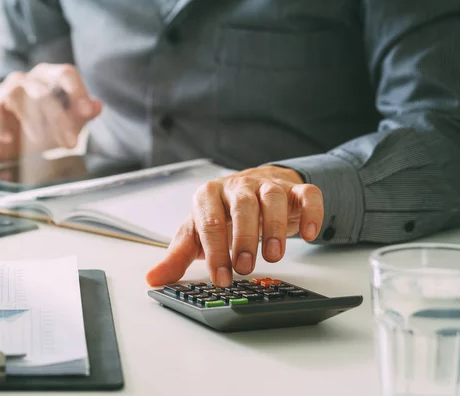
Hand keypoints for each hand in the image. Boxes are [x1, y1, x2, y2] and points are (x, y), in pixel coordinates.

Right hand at [0, 63, 101, 161]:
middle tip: (70, 143)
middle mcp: (27, 80)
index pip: (65, 73)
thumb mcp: (68, 124)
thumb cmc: (44, 128)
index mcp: (49, 78)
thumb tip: (97, 106)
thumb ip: (81, 114)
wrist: (11, 146)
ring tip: (40, 141)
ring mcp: (4, 92)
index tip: (86, 112)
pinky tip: (9, 138)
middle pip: (43, 90)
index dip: (77, 91)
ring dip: (31, 118)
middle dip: (59, 118)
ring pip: (17, 95)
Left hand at [146, 166, 323, 286]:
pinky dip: (311, 212)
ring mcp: (267, 185)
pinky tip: (309, 235)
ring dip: (274, 227)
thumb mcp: (196, 234)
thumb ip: (177, 256)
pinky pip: (307, 194)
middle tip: (245, 267)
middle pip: (241, 206)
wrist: (250, 188)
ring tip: (273, 256)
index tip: (221, 277)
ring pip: (272, 198)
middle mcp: (237, 186)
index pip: (209, 221)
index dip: (215, 251)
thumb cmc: (221, 215)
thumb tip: (153, 279)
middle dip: (243, 238)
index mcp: (208, 196)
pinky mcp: (294, 189)